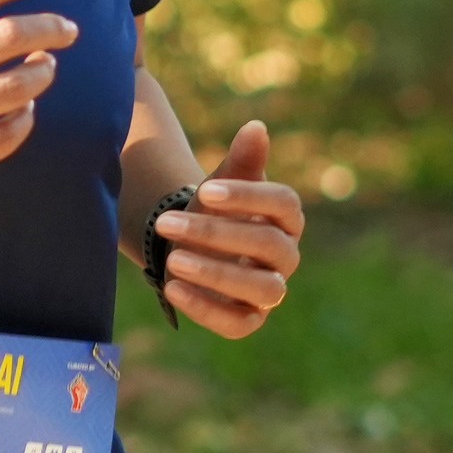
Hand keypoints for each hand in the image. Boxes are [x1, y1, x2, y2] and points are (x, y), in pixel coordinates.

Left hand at [155, 120, 302, 338]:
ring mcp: (270, 290)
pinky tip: (172, 289)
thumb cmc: (213, 210)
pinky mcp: (249, 319)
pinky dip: (206, 309)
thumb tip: (256, 128)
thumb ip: (241, 159)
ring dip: (216, 274)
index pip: (283, 204)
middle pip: (269, 244)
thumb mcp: (221, 183)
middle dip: (216, 233)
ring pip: (262, 289)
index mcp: (287, 217)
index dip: (247, 196)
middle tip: (166, 223)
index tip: (204, 190)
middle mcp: (286, 255)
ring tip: (173, 260)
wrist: (192, 245)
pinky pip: (238, 324)